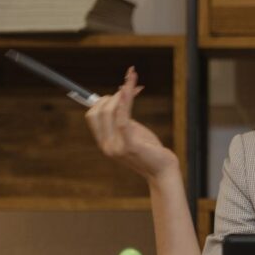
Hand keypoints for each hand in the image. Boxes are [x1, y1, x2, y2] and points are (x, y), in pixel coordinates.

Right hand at [86, 67, 179, 181]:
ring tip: (134, 83)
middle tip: (129, 89)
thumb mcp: (132, 133)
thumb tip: (121, 96)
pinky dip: (125, 102)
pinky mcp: (130, 145)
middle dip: (112, 96)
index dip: (103, 100)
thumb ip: (123, 120)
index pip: (92, 116)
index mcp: (104, 142)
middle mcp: (106, 145)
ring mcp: (116, 147)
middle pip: (98, 112)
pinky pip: (123, 119)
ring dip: (121, 93)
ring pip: (110, 112)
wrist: (163, 171)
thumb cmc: (150, 151)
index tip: (119, 91)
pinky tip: (129, 90)